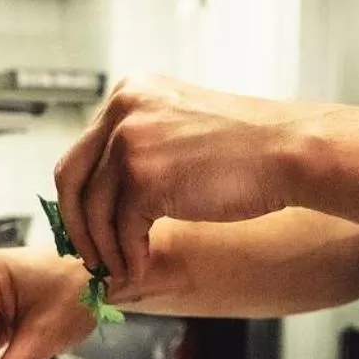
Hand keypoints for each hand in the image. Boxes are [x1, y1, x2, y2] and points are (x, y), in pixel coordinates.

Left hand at [55, 75, 320, 290]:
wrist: (288, 151)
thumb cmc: (250, 146)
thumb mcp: (183, 125)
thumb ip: (143, 144)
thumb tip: (108, 192)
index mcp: (130, 91)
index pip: (82, 150)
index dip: (78, 195)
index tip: (85, 225)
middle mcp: (122, 109)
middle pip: (70, 177)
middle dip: (77, 224)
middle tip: (90, 254)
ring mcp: (129, 142)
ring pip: (93, 210)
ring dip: (106, 248)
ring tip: (122, 267)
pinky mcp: (143, 178)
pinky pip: (120, 229)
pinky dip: (128, 255)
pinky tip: (142, 264)